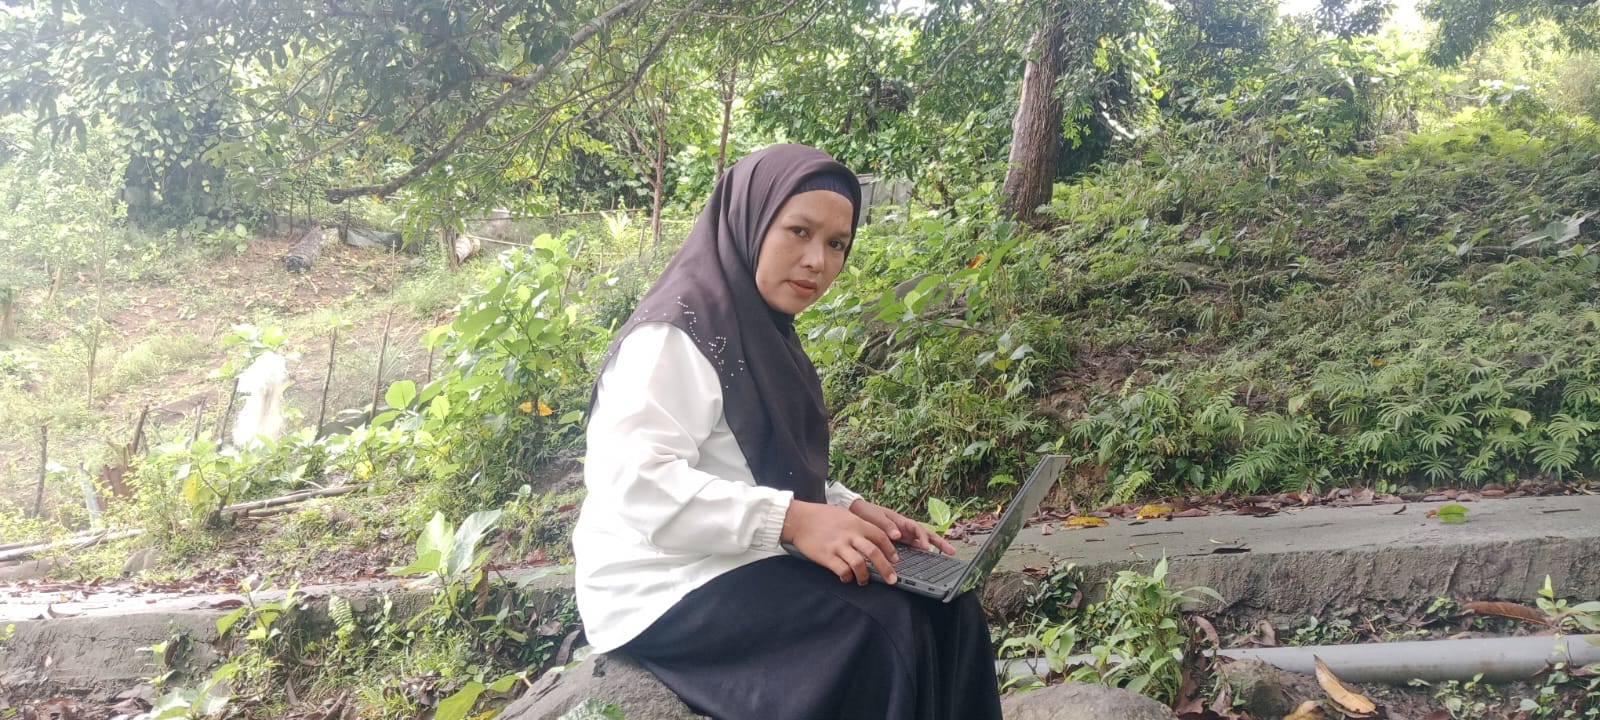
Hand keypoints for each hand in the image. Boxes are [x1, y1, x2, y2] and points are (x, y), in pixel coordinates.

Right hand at [781, 500, 898, 585]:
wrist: (799, 519)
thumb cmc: (821, 516)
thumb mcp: (844, 515)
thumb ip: (858, 525)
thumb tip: (873, 537)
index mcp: (856, 523)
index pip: (880, 537)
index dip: (890, 550)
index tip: (895, 560)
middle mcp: (849, 535)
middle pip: (874, 553)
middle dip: (886, 568)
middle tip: (892, 579)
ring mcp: (838, 546)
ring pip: (859, 564)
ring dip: (865, 576)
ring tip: (864, 581)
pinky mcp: (826, 556)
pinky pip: (842, 570)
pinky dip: (847, 577)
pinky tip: (846, 578)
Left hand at [848, 499, 957, 555]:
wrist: (856, 512)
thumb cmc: (866, 513)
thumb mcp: (874, 518)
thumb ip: (886, 526)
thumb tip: (898, 535)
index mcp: (901, 521)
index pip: (917, 529)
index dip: (924, 538)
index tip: (926, 548)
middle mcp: (905, 527)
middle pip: (927, 534)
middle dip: (940, 542)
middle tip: (952, 551)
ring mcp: (904, 534)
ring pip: (923, 540)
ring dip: (936, 546)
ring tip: (948, 554)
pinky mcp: (900, 540)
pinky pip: (914, 545)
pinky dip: (923, 550)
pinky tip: (929, 557)